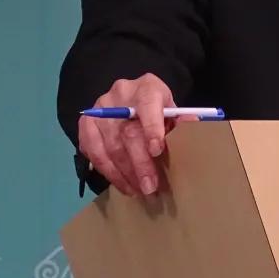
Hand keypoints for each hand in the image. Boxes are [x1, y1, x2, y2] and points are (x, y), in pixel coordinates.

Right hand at [77, 73, 182, 195]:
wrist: (131, 94)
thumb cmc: (155, 106)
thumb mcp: (170, 107)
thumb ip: (179, 119)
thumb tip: (193, 124)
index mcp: (146, 87)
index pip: (148, 105)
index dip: (152, 128)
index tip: (157, 151)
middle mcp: (119, 95)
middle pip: (127, 133)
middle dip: (139, 164)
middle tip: (150, 186)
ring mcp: (99, 110)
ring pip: (109, 147)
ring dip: (124, 174)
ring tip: (138, 190)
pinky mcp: (85, 124)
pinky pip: (94, 154)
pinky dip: (108, 172)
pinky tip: (122, 184)